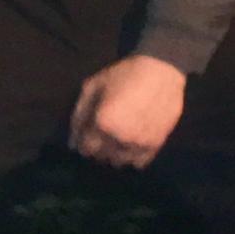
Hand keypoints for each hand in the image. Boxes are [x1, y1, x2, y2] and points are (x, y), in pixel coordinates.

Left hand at [69, 54, 186, 169]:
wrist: (161, 70)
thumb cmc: (124, 75)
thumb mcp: (93, 87)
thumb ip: (79, 115)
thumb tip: (72, 144)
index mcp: (102, 124)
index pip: (85, 149)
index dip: (84, 142)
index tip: (89, 133)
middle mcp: (120, 138)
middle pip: (102, 157)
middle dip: (99, 148)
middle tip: (104, 134)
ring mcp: (139, 144)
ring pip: (120, 162)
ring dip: (115, 154)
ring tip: (118, 139)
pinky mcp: (155, 145)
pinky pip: (139, 163)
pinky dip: (132, 157)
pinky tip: (132, 143)